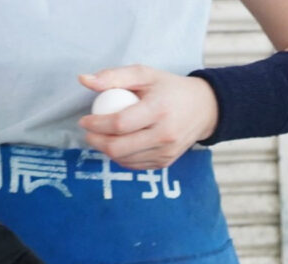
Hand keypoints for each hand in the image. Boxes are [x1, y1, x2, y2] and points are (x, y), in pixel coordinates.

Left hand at [77, 66, 219, 170]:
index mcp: (159, 109)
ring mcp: (166, 152)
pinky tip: (118, 143)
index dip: (97, 124)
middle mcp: (165, 134)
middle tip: (88, 133)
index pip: (119, 123)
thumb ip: (114, 76)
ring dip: (105, 150)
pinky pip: (133, 164)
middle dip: (96, 141)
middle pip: (118, 147)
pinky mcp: (165, 162)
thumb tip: (84, 79)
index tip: (85, 120)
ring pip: (123, 159)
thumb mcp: (145, 74)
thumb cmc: (169, 89)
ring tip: (101, 136)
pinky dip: (120, 156)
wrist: (204, 108)